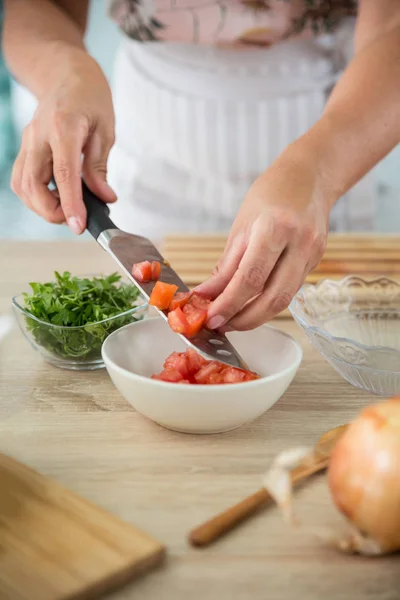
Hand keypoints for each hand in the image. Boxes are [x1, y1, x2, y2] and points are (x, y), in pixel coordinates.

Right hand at [11, 50, 115, 233]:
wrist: (64, 73)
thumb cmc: (89, 96)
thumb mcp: (106, 129)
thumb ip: (100, 166)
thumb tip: (105, 198)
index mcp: (63, 127)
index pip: (63, 174)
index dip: (70, 204)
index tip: (78, 226)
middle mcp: (38, 135)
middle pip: (34, 184)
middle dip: (52, 211)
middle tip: (76, 218)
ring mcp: (27, 142)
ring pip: (22, 185)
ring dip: (42, 206)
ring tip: (67, 208)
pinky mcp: (25, 149)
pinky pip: (21, 179)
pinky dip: (35, 196)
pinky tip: (55, 197)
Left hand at [196, 148, 333, 330]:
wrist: (311, 177)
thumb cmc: (271, 193)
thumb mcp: (242, 225)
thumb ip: (226, 265)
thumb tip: (206, 295)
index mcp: (275, 228)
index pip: (250, 278)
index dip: (229, 304)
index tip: (210, 318)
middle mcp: (299, 243)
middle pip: (273, 298)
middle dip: (244, 320)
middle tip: (220, 326)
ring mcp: (312, 255)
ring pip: (284, 300)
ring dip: (256, 317)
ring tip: (232, 321)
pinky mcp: (316, 262)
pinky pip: (290, 290)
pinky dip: (268, 302)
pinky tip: (251, 305)